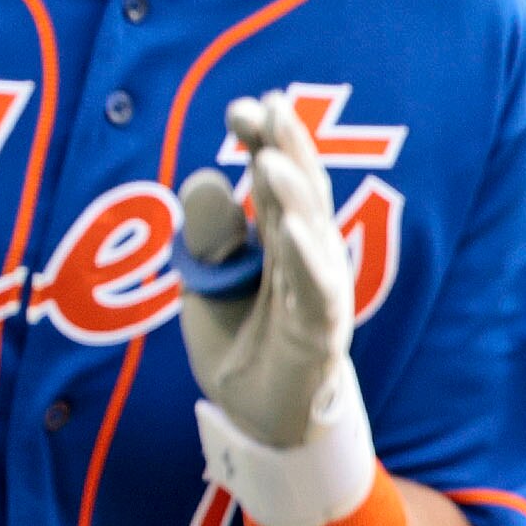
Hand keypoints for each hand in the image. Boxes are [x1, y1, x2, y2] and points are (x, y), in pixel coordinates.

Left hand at [177, 95, 352, 448]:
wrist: (256, 420)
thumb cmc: (240, 342)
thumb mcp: (206, 283)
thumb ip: (207, 235)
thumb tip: (205, 178)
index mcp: (279, 236)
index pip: (276, 177)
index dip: (262, 140)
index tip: (239, 108)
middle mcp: (306, 254)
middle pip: (301, 191)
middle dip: (286, 147)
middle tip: (270, 104)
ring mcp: (317, 290)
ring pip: (312, 232)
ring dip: (294, 193)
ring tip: (270, 158)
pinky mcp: (320, 332)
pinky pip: (317, 291)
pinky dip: (306, 258)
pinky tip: (290, 229)